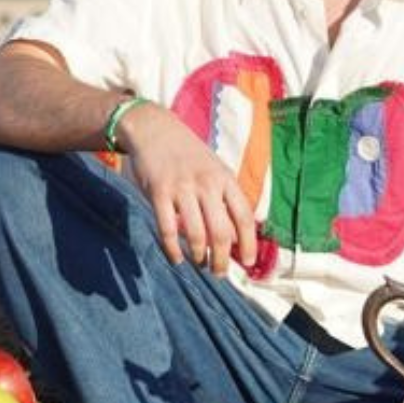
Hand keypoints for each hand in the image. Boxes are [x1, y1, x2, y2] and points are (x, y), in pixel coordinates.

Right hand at [116, 102, 257, 273]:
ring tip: (200, 264)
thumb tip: (237, 237)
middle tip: (219, 273)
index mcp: (225, 179)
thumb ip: (225, 199)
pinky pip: (168, 230)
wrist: (154, 129)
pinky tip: (176, 259)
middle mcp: (207, 184)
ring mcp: (182, 188)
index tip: (248, 262)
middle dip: (222, 259)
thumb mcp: (214, 169)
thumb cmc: (187, 154)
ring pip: (196, 235)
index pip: (245, 217)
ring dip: (199, 257)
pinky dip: (173, 250)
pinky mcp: (158, 193)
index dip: (249, 244)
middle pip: (222, 232)